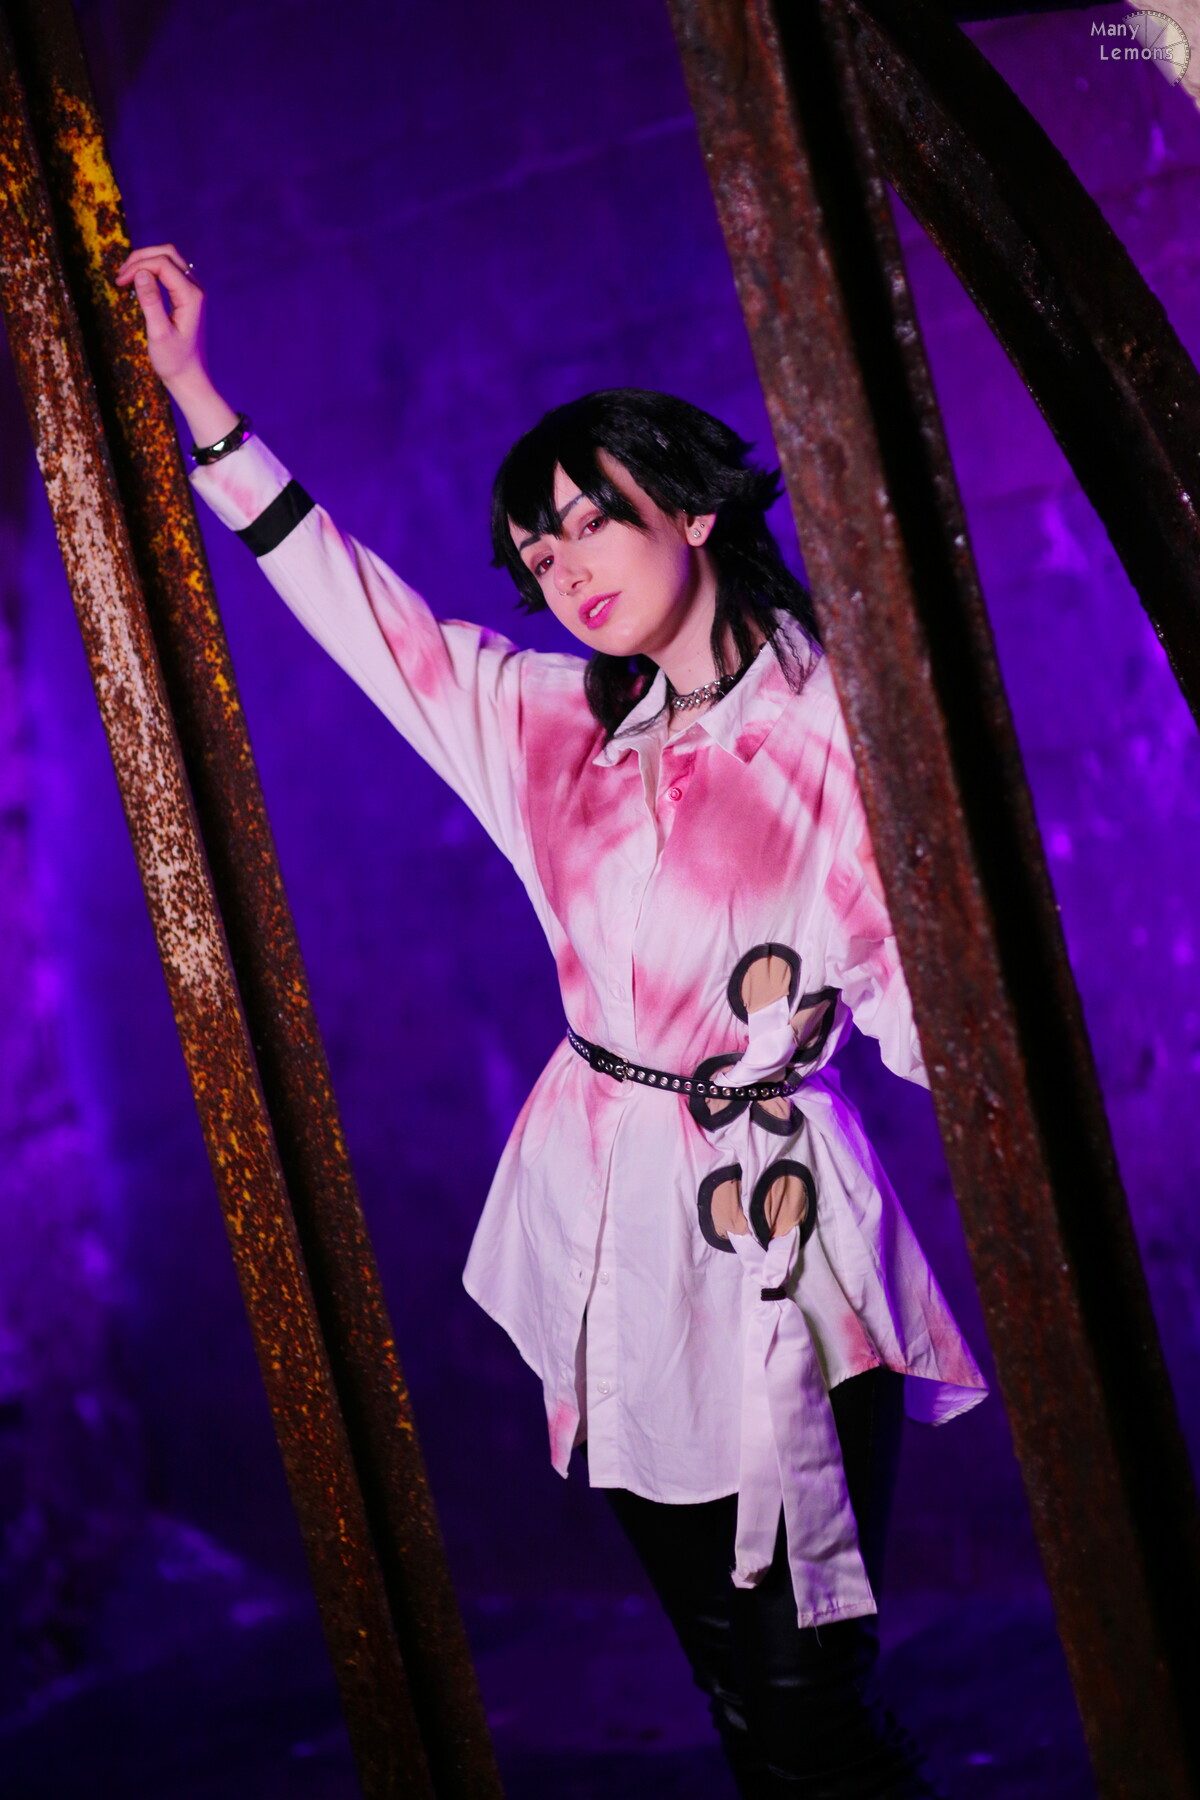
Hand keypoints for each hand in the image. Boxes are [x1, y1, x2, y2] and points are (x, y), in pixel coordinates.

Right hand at [115, 245, 237, 445]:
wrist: (189, 377)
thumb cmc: (174, 361)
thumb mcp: (158, 333)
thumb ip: (150, 302)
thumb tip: (139, 273)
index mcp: (191, 296)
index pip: (162, 264)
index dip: (137, 266)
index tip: (119, 282)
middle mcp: (195, 289)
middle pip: (167, 253)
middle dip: (141, 257)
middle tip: (121, 275)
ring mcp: (192, 291)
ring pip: (169, 259)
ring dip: (146, 261)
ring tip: (126, 277)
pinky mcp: (186, 296)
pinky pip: (169, 271)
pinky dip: (152, 270)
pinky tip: (138, 282)